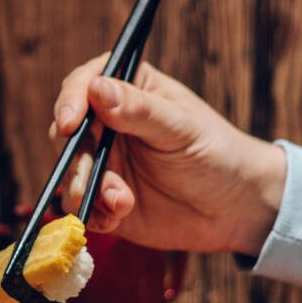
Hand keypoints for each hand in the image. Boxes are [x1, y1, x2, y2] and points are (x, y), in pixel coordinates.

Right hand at [49, 56, 286, 256]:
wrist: (234, 209)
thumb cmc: (216, 153)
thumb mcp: (181, 128)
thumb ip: (139, 110)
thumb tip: (97, 88)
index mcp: (128, 91)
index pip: (85, 84)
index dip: (70, 101)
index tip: (69, 123)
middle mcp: (107, 124)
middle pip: (67, 132)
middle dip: (76, 158)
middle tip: (89, 181)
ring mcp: (103, 162)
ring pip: (70, 171)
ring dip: (86, 190)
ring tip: (121, 203)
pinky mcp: (103, 199)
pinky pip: (82, 206)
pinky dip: (93, 214)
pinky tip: (118, 217)